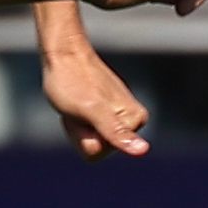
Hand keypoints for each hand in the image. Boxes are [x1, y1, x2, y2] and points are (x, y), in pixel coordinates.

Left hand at [42, 33, 149, 158]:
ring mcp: (119, 117)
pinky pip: (87, 132)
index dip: (82, 134)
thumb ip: (117, 132)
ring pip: (90, 141)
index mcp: (136, 121)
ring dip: (78, 126)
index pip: (97, 152)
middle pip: (96, 149)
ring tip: (79, 105)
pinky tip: (79, 105)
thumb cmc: (73, 81)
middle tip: (79, 107)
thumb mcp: (93, 110)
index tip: (83, 110)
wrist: (64, 54)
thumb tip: (143, 150)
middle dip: (80, 131)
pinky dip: (77, 122)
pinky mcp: (107, 113)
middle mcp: (133, 121)